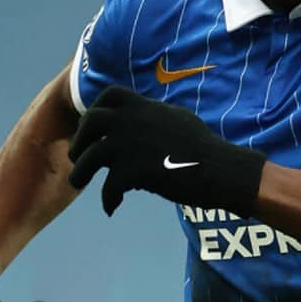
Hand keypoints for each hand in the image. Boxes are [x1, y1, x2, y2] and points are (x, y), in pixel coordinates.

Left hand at [67, 85, 265, 215]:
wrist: (221, 169)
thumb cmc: (207, 149)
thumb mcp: (178, 121)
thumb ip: (156, 118)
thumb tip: (148, 119)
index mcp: (146, 107)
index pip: (110, 94)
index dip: (96, 109)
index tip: (93, 126)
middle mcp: (133, 121)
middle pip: (90, 122)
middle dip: (79, 139)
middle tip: (79, 156)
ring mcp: (131, 145)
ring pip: (89, 157)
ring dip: (80, 172)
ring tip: (79, 183)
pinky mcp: (133, 171)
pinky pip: (108, 187)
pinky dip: (107, 199)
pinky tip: (112, 207)